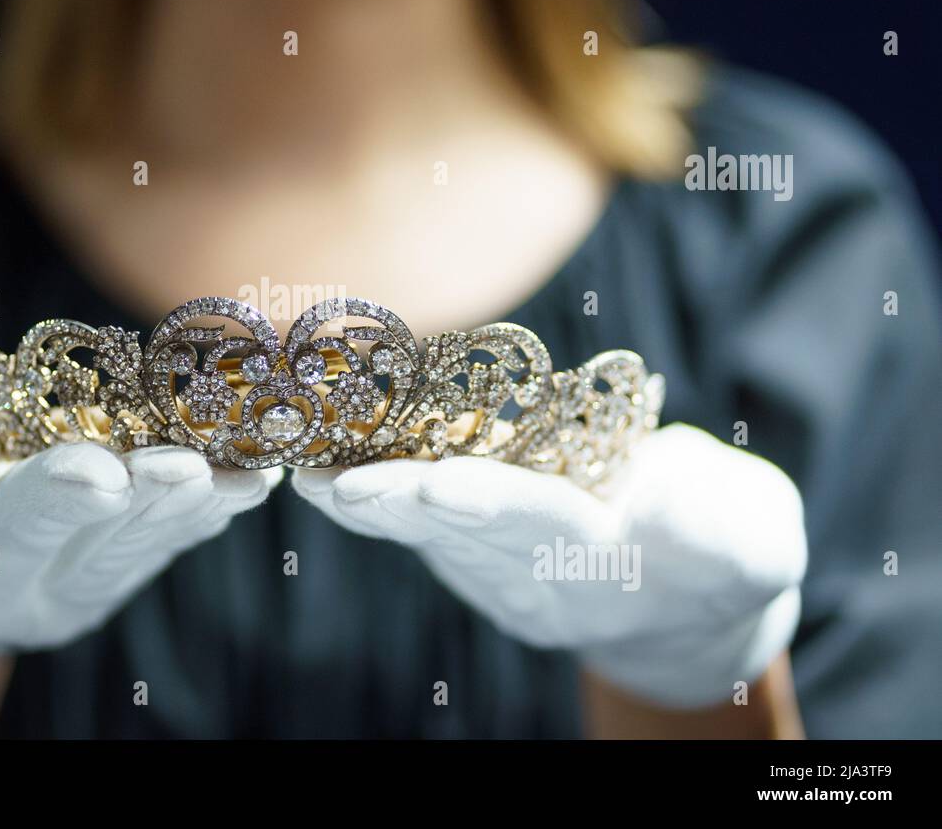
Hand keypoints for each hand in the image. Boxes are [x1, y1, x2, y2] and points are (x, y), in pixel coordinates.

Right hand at [0, 423, 278, 681]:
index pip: (19, 531)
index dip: (60, 496)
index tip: (102, 468)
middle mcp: (45, 591)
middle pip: (106, 539)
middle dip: (151, 495)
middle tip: (194, 465)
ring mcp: (91, 585)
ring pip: (152, 541)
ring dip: (202, 501)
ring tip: (251, 469)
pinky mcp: (120, 568)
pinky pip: (170, 539)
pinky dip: (211, 507)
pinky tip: (253, 478)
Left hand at [293, 424, 806, 707]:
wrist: (686, 596)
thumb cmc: (731, 555)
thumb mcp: (751, 542)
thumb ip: (714, 526)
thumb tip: (656, 492)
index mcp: (600, 565)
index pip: (540, 530)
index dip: (491, 504)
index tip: (438, 485)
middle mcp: (531, 568)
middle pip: (456, 531)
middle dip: (395, 503)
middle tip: (331, 482)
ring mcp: (496, 556)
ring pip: (421, 523)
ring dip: (361, 496)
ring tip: (301, 468)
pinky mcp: (475, 531)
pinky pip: (417, 507)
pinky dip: (369, 484)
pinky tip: (321, 457)